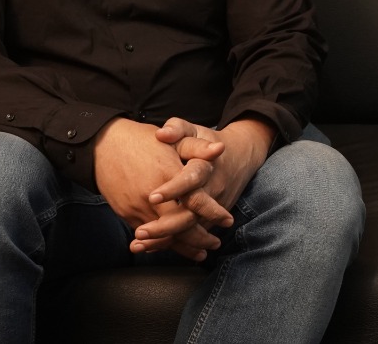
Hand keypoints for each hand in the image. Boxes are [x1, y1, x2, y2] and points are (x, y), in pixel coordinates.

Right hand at [92, 118, 221, 260]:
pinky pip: (148, 235)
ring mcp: (137, 208)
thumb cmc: (143, 140)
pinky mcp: (127, 214)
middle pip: (181, 225)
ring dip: (184, 247)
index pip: (195, 200)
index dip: (213, 212)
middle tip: (215, 244)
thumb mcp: (173, 139)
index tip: (228, 220)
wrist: (105, 146)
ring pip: (164, 235)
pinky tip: (175, 247)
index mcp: (168, 174)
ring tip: (200, 254)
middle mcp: (152, 196)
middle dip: (201, 238)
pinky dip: (164, 244)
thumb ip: (197, 147)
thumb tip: (220, 149)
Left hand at [142, 116, 273, 232]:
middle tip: (140, 231)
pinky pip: (193, 235)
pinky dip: (171, 244)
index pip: (191, 178)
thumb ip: (178, 129)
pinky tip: (149, 248)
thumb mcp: (194, 130)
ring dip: (166, 241)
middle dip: (166, 225)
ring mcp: (214, 207)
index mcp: (205, 165)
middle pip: (191, 213)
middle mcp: (212, 189)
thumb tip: (162, 134)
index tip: (152, 195)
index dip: (174, 188)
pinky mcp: (212, 219)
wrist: (239, 155)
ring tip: (138, 245)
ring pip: (191, 229)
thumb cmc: (207, 141)